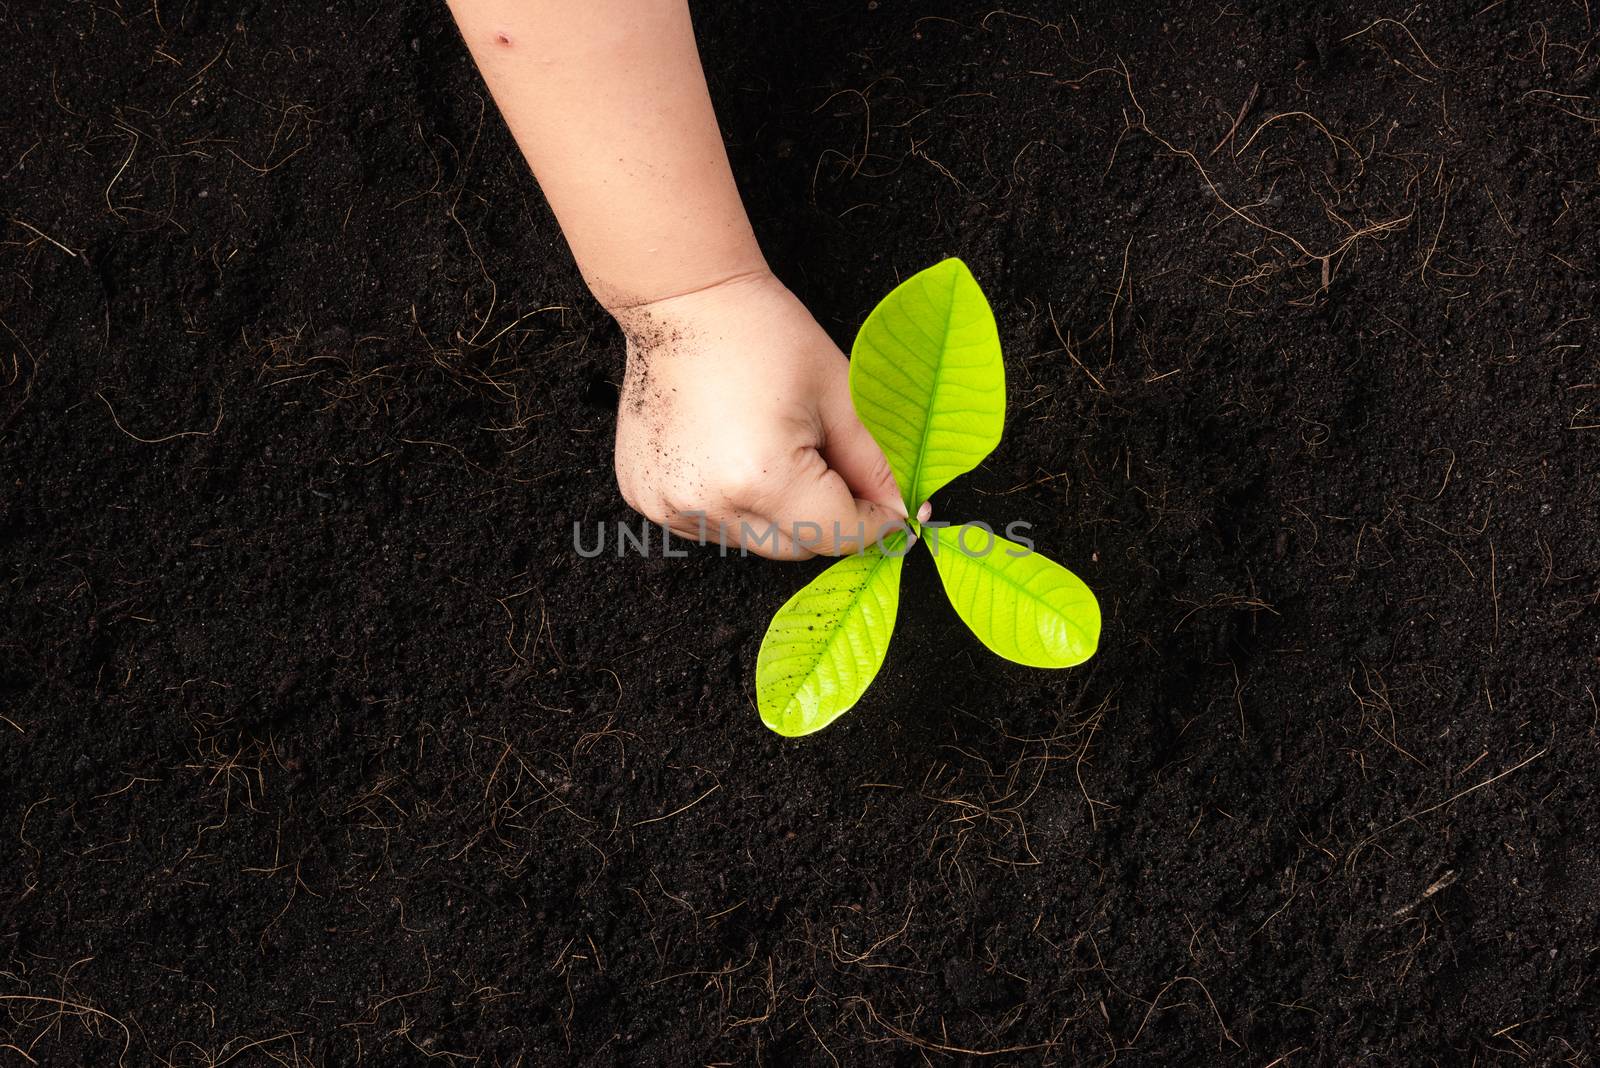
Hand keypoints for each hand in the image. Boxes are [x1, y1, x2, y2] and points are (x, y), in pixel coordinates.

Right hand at [612, 271, 919, 558]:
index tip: (892, 507)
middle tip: (831, 461)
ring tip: (772, 446)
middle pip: (795, 546)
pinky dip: (736, 503)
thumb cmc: (761, 334)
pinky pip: (714, 524)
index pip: (836, 535)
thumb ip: (876, 464)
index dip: (874, 524)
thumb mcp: (839, 395)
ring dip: (779, 512)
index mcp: (762, 479)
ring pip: (755, 539)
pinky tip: (734, 453)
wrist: (683, 303)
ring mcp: (671, 506)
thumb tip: (904, 512)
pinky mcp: (648, 499)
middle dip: (826, 516)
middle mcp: (710, 504)